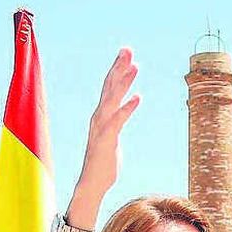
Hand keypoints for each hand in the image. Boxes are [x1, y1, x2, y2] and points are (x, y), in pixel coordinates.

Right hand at [68, 48, 141, 220]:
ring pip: (113, 99)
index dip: (117, 69)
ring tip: (135, 67)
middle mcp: (99, 117)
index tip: (126, 53)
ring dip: (124, 82)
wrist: (93, 182)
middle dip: (119, 67)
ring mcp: (102, 127)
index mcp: (102, 115)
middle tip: (127, 49)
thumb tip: (122, 112)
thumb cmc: (104, 160)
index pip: (110, 87)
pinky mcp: (107, 140)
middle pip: (109, 87)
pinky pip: (118, 121)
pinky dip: (127, 109)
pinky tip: (138, 97)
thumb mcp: (113, 136)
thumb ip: (116, 121)